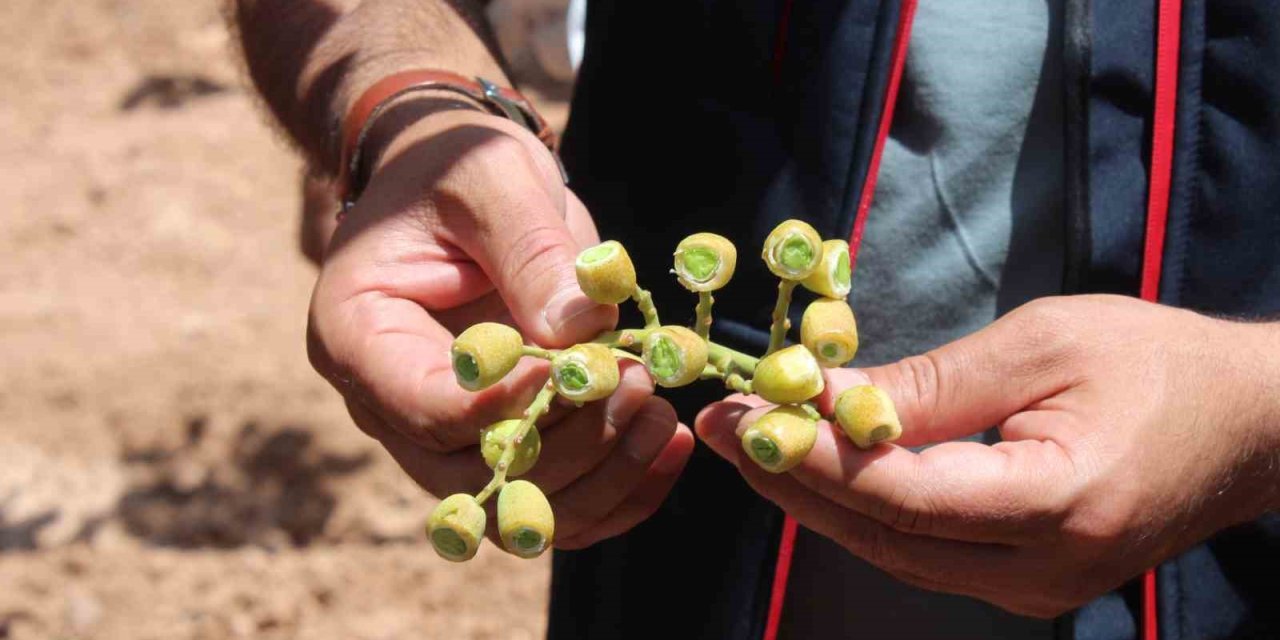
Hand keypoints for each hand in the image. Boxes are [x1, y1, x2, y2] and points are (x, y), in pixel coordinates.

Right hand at [308, 108, 693, 548]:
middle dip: (569, 447)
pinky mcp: (495, 443)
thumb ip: (531, 251)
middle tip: (641, 386)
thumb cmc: (459, 165)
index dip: (515, 403)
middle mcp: (386, 403)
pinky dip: (618, 490)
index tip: (588, 365)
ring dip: (601, 479)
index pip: (431, 408)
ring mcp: (438, 436)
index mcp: (357, 335)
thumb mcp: (492, 178)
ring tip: (663, 415)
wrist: (459, 184)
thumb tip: (582, 334)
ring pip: (519, 508)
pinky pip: (555, 502)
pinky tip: (671, 445)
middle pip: (474, 475)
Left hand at [696, 295, 1279, 615]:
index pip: (900, 494)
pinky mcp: (1027, 579)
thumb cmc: (1158, 364)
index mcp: (1058, 501)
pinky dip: (864, 511)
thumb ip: (932, 384)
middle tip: (721, 427)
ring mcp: (1035, 587)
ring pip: (893, 553)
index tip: (743, 413)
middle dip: (791, 480)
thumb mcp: (1043, 344)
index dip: (811, 456)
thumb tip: (829, 398)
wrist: (1248, 425)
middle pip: (882, 535)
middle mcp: (1042, 568)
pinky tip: (817, 470)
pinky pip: (922, 552)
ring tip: (749, 443)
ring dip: (815, 498)